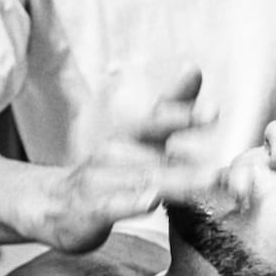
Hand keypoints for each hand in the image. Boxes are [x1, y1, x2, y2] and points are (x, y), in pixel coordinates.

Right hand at [37, 66, 228, 252]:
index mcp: (131, 134)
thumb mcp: (140, 135)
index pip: (158, 120)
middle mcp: (115, 152)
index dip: (184, 114)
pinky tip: (150, 200)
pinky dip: (130, 202)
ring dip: (176, 181)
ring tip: (206, 181)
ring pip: (142, 180)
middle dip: (190, 160)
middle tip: (221, 165)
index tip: (214, 110)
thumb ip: (169, 105)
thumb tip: (193, 66)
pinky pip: (111, 205)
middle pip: (155, 156)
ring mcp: (100, 180)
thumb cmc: (108, 168)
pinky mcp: (90, 208)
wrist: (53, 203)